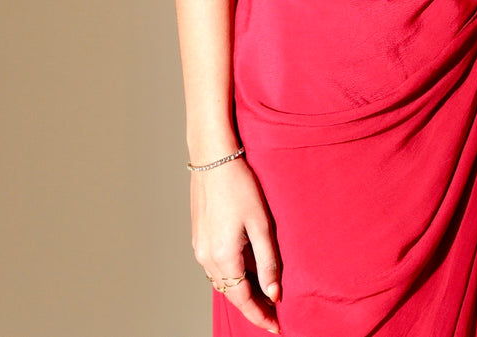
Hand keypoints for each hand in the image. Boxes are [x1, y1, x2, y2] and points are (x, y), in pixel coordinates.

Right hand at [191, 157, 281, 332]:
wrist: (213, 157)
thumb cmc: (240, 185)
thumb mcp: (261, 224)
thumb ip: (268, 261)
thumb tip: (274, 292)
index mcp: (223, 257)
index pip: (243, 299)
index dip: (261, 315)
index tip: (277, 326)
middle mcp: (206, 257)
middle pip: (231, 293)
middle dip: (252, 305)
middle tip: (274, 311)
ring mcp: (199, 247)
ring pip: (222, 280)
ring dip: (241, 289)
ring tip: (264, 291)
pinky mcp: (199, 236)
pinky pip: (215, 265)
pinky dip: (231, 273)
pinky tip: (246, 266)